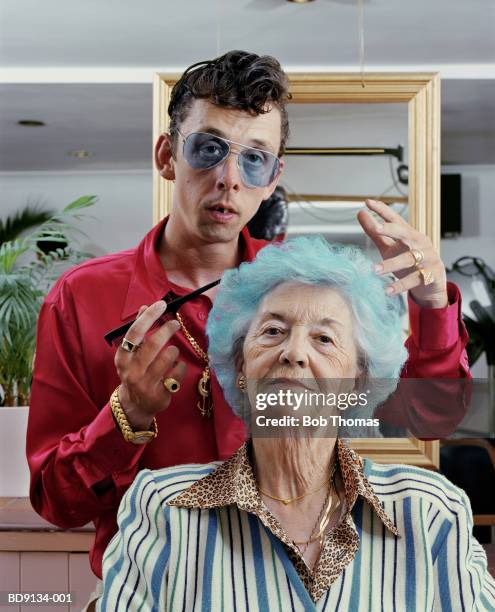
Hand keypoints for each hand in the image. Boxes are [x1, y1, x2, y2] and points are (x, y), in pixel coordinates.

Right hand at [114, 301, 186, 429]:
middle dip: (167, 330)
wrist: (135, 404)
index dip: (149, 316)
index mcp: (123, 358)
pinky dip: (180, 367)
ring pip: (168, 357)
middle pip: (153, 344)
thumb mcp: (132, 353)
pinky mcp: (160, 394)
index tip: (161, 304)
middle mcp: (132, 371)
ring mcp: (146, 384)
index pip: (135, 332)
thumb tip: (145, 307)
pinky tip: (177, 367)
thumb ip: (138, 331)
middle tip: (175, 323)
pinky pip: (177, 373)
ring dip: (174, 350)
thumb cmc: (135, 371)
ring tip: (172, 352)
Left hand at [357, 199, 447, 307]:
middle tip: (377, 228)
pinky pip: (415, 279)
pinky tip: (387, 290)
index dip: (382, 210)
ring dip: (390, 264)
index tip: (368, 202)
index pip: (395, 219)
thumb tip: (360, 213)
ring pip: (408, 259)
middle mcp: (419, 243)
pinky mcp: (431, 275)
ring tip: (374, 270)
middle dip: (391, 229)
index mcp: (408, 234)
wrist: (432, 286)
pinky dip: (400, 285)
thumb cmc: (409, 264)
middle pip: (404, 233)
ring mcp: (427, 258)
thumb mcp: (390, 247)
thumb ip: (376, 233)